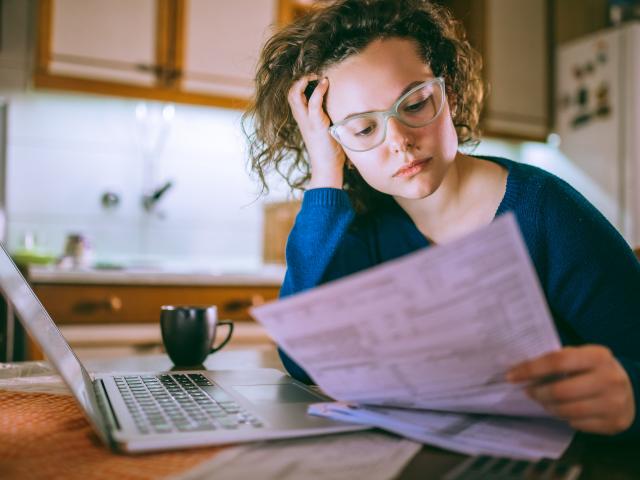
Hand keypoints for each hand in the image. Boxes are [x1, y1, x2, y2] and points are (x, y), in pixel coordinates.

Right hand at [287, 76, 345, 188]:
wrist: (327, 167)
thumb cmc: (330, 148)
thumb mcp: (327, 127)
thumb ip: (328, 114)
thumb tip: (342, 100)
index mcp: (302, 117)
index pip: (293, 94)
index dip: (300, 82)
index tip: (315, 74)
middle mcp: (301, 118)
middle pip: (289, 92)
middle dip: (299, 78)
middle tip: (314, 72)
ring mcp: (307, 121)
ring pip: (294, 95)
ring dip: (304, 81)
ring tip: (317, 75)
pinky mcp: (316, 125)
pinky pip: (313, 103)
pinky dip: (318, 91)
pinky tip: (325, 83)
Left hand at [506, 345, 634, 434]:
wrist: (630, 391)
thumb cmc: (593, 370)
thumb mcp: (581, 357)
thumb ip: (557, 359)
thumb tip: (520, 368)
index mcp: (598, 356)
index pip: (556, 361)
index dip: (530, 369)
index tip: (511, 375)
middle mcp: (609, 379)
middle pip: (560, 391)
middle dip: (538, 393)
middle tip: (528, 391)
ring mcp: (614, 403)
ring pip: (567, 411)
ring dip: (548, 407)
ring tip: (544, 401)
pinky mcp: (614, 423)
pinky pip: (577, 424)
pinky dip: (565, 418)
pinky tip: (563, 410)